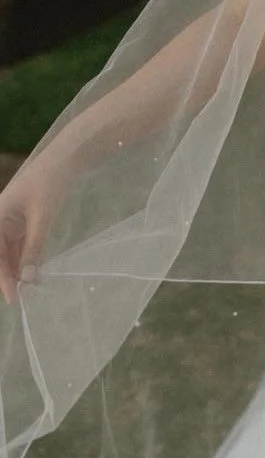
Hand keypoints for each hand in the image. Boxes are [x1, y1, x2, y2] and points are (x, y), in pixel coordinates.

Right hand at [0, 155, 72, 304]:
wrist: (64, 159)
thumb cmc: (49, 182)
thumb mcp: (42, 216)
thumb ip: (34, 247)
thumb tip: (29, 279)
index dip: (3, 278)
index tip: (13, 297)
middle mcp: (0, 222)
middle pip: (0, 256)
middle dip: (11, 277)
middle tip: (25, 298)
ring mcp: (11, 223)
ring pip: (11, 254)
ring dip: (20, 270)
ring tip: (32, 290)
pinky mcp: (24, 223)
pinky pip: (22, 246)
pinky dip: (28, 259)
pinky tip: (36, 273)